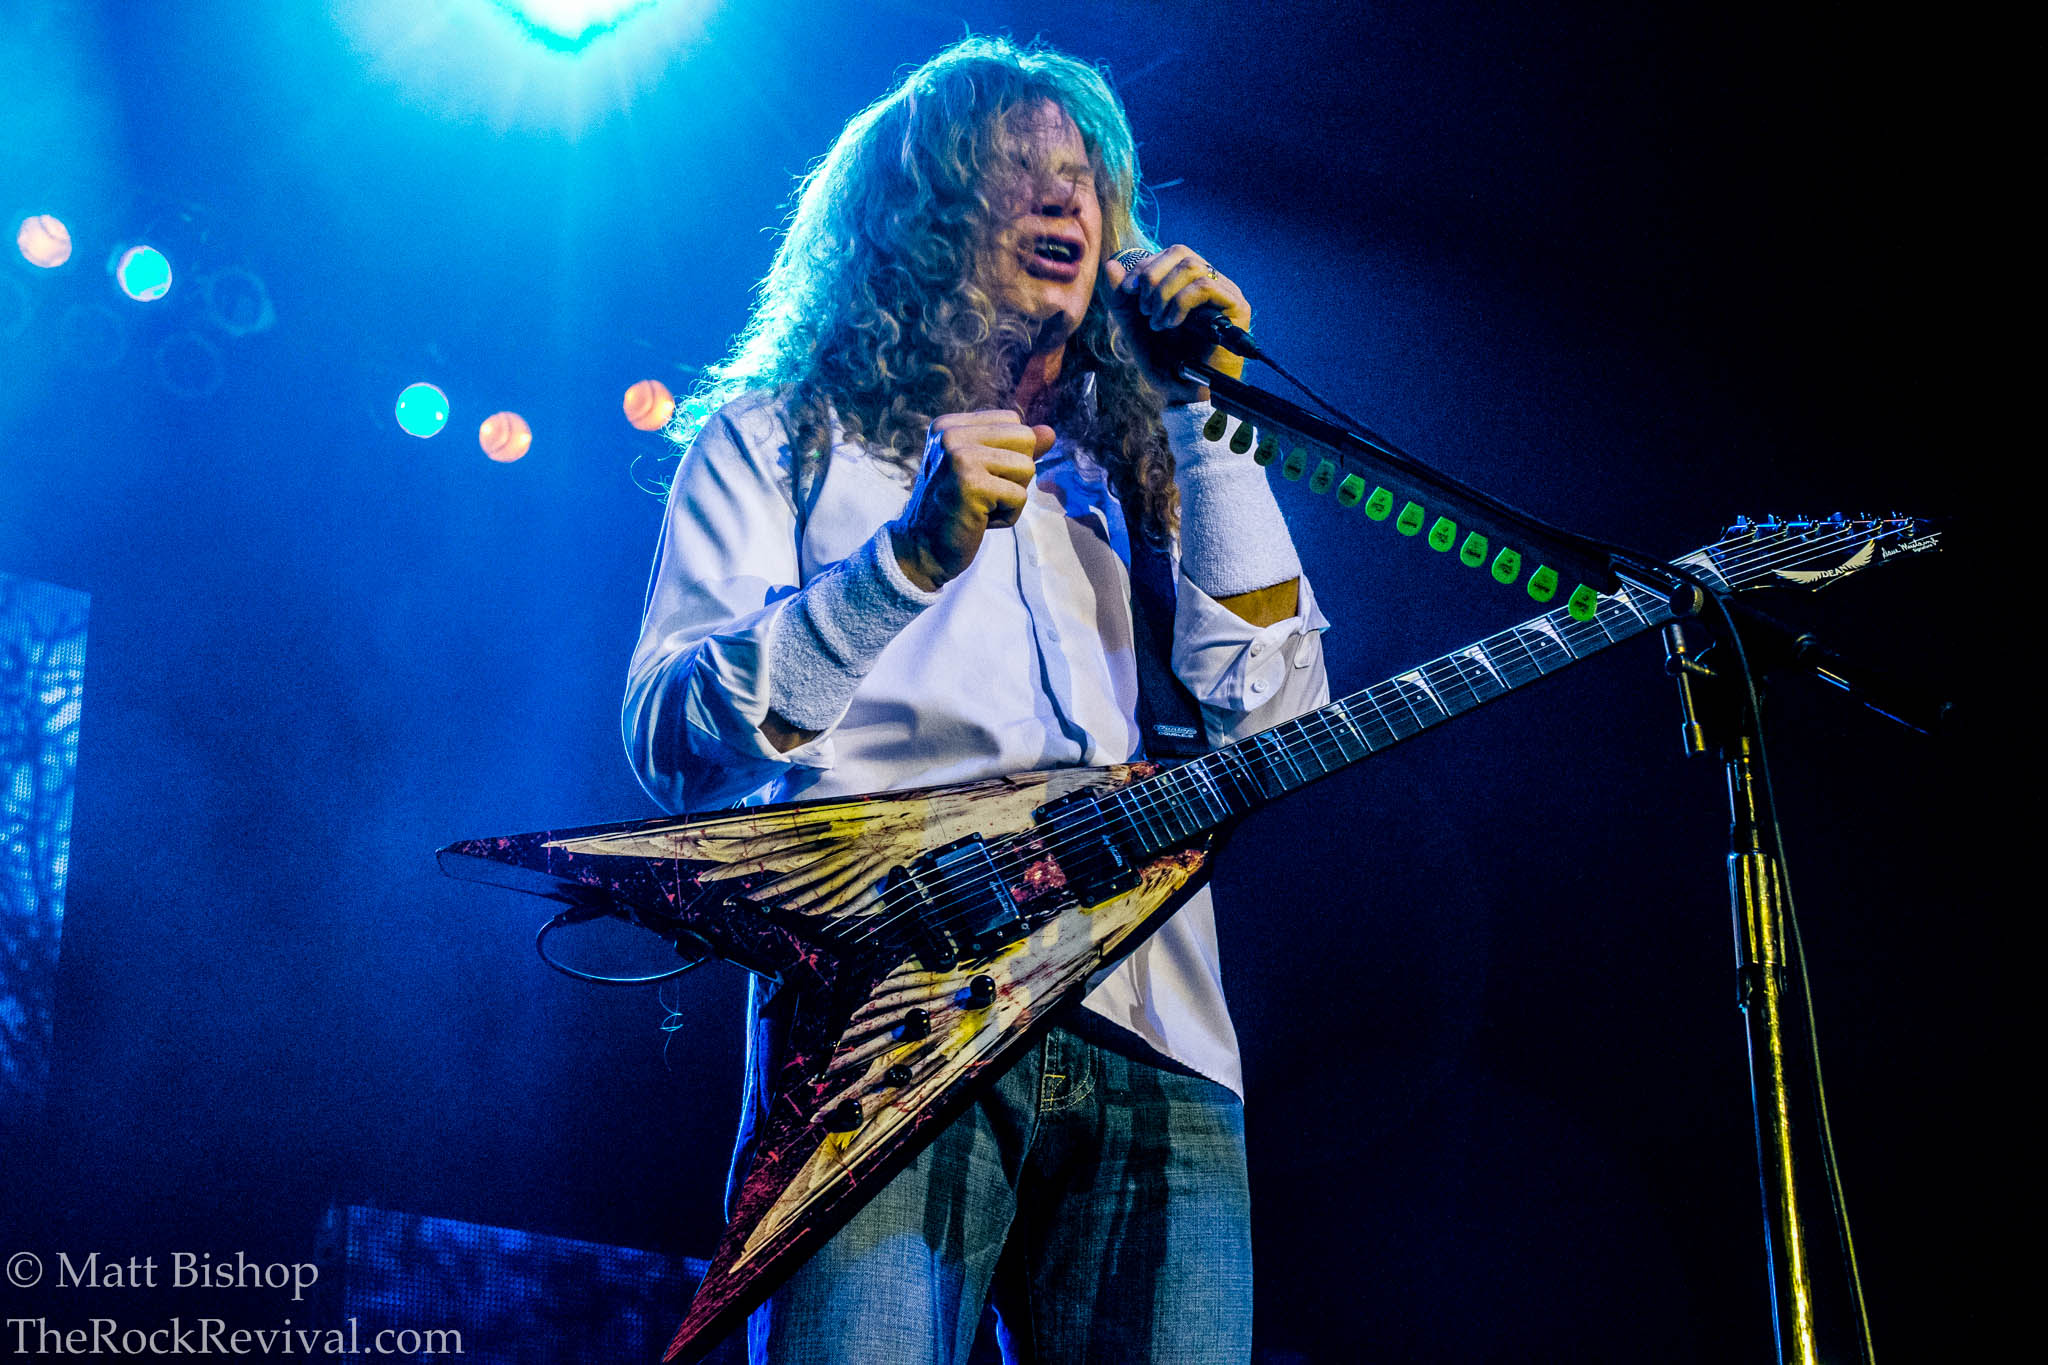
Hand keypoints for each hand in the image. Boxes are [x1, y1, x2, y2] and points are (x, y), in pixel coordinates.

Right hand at [890, 410, 1055, 589]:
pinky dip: (1008, 517)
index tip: (978, 478)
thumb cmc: (956, 510)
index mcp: (949, 426)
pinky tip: (980, 521)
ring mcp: (959, 458)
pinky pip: (1021, 497)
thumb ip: (1015, 449)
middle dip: (1016, 474)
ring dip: (1013, 496)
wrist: (920, 549)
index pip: (1013, 422)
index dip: (1009, 455)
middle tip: (984, 494)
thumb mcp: (985, 471)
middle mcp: (951, 435)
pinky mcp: (970, 484)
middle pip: (1025, 439)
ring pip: (1027, 467)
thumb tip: (1050, 432)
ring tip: (982, 507)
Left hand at [1103, 245, 1252, 404]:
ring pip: (1192, 267)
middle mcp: (1210, 284)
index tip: (1127, 292)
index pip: (1168, 255)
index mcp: (1188, 284)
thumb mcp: (1134, 328)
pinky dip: (1179, 303)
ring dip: (1164, 293)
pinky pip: (1205, 287)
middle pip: (1181, 253)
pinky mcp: (1237, 308)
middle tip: (1143, 308)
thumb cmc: (1165, 364)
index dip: (1144, 267)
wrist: (1185, 396)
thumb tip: (1111, 265)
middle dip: (1152, 277)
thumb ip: (1121, 299)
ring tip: (1156, 322)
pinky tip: (1170, 325)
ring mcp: (1226, 294)